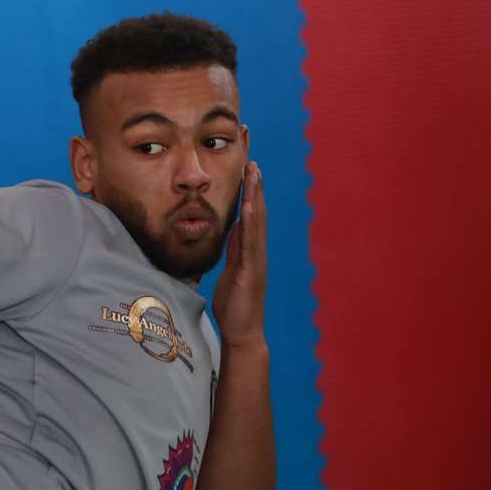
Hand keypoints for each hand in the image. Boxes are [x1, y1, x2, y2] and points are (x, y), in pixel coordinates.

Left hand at [212, 161, 266, 349]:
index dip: (250, 189)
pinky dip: (252, 222)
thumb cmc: (235, 303)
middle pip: (259, 210)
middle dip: (255, 183)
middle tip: (253, 158)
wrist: (242, 331)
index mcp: (250, 249)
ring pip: (258, 221)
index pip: (252, 213)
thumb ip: (235, 248)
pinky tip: (250, 205)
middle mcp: (257, 250)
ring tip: (253, 171)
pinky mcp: (251, 270)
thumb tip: (235, 226)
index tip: (248, 166)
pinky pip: (250, 242)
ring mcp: (257, 259)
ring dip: (256, 195)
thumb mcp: (232, 268)